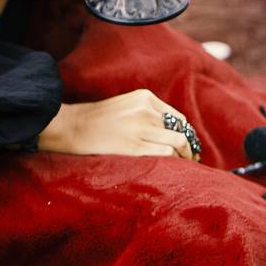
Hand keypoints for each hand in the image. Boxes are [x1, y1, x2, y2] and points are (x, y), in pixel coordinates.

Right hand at [37, 89, 197, 158]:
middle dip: (189, 146)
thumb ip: (147, 113)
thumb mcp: (126, 105)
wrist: (74, 126)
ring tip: (185, 165)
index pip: (177, 118)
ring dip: (185, 156)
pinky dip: (175, 161)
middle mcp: (146, 110)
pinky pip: (166, 154)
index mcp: (145, 97)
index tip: (189, 146)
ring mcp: (140, 128)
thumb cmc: (98, 119)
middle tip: (192, 158)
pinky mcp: (134, 146)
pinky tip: (174, 168)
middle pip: (180, 130)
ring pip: (177, 143)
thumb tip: (172, 132)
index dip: (187, 134)